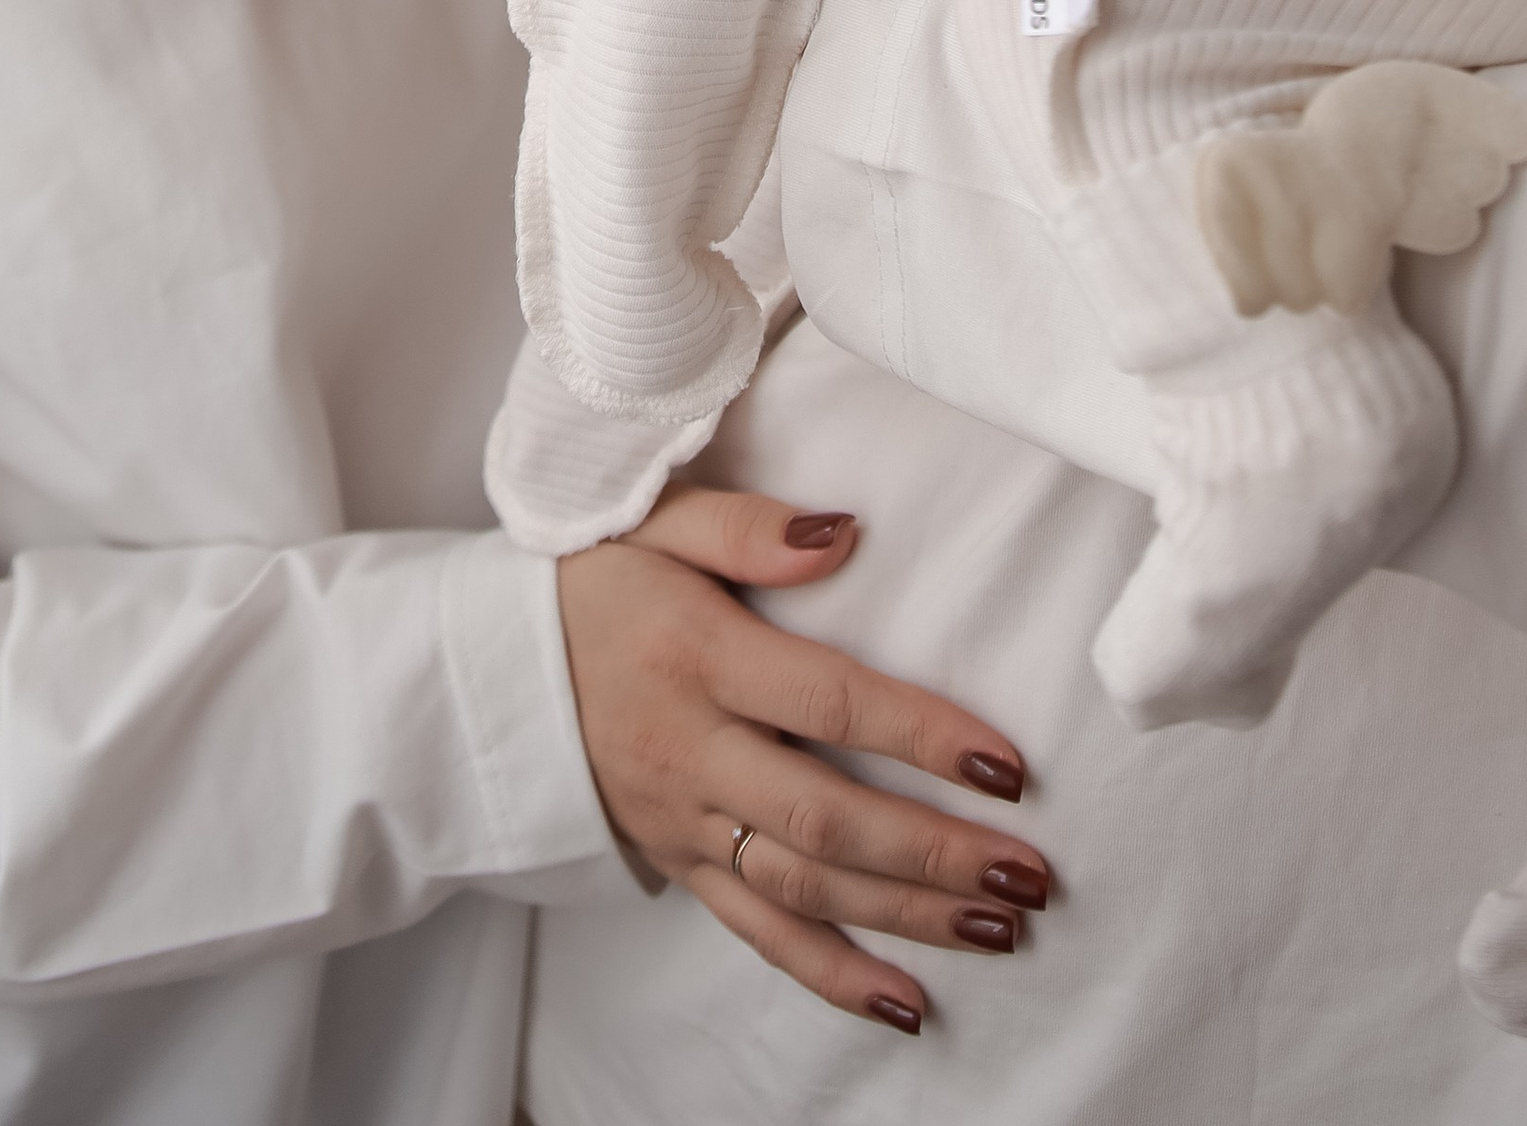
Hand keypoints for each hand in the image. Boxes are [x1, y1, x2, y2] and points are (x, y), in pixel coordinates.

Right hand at [557, 485, 1047, 1033]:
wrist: (498, 669)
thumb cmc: (599, 582)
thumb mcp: (656, 522)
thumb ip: (749, 526)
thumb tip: (846, 534)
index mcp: (699, 655)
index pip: (828, 703)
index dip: (921, 737)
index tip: (1007, 767)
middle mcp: (694, 749)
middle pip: (826, 819)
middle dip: (934, 854)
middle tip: (1028, 875)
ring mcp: (686, 820)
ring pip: (804, 889)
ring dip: (908, 918)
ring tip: (1001, 929)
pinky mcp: (680, 864)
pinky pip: (758, 935)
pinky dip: (833, 978)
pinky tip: (906, 1003)